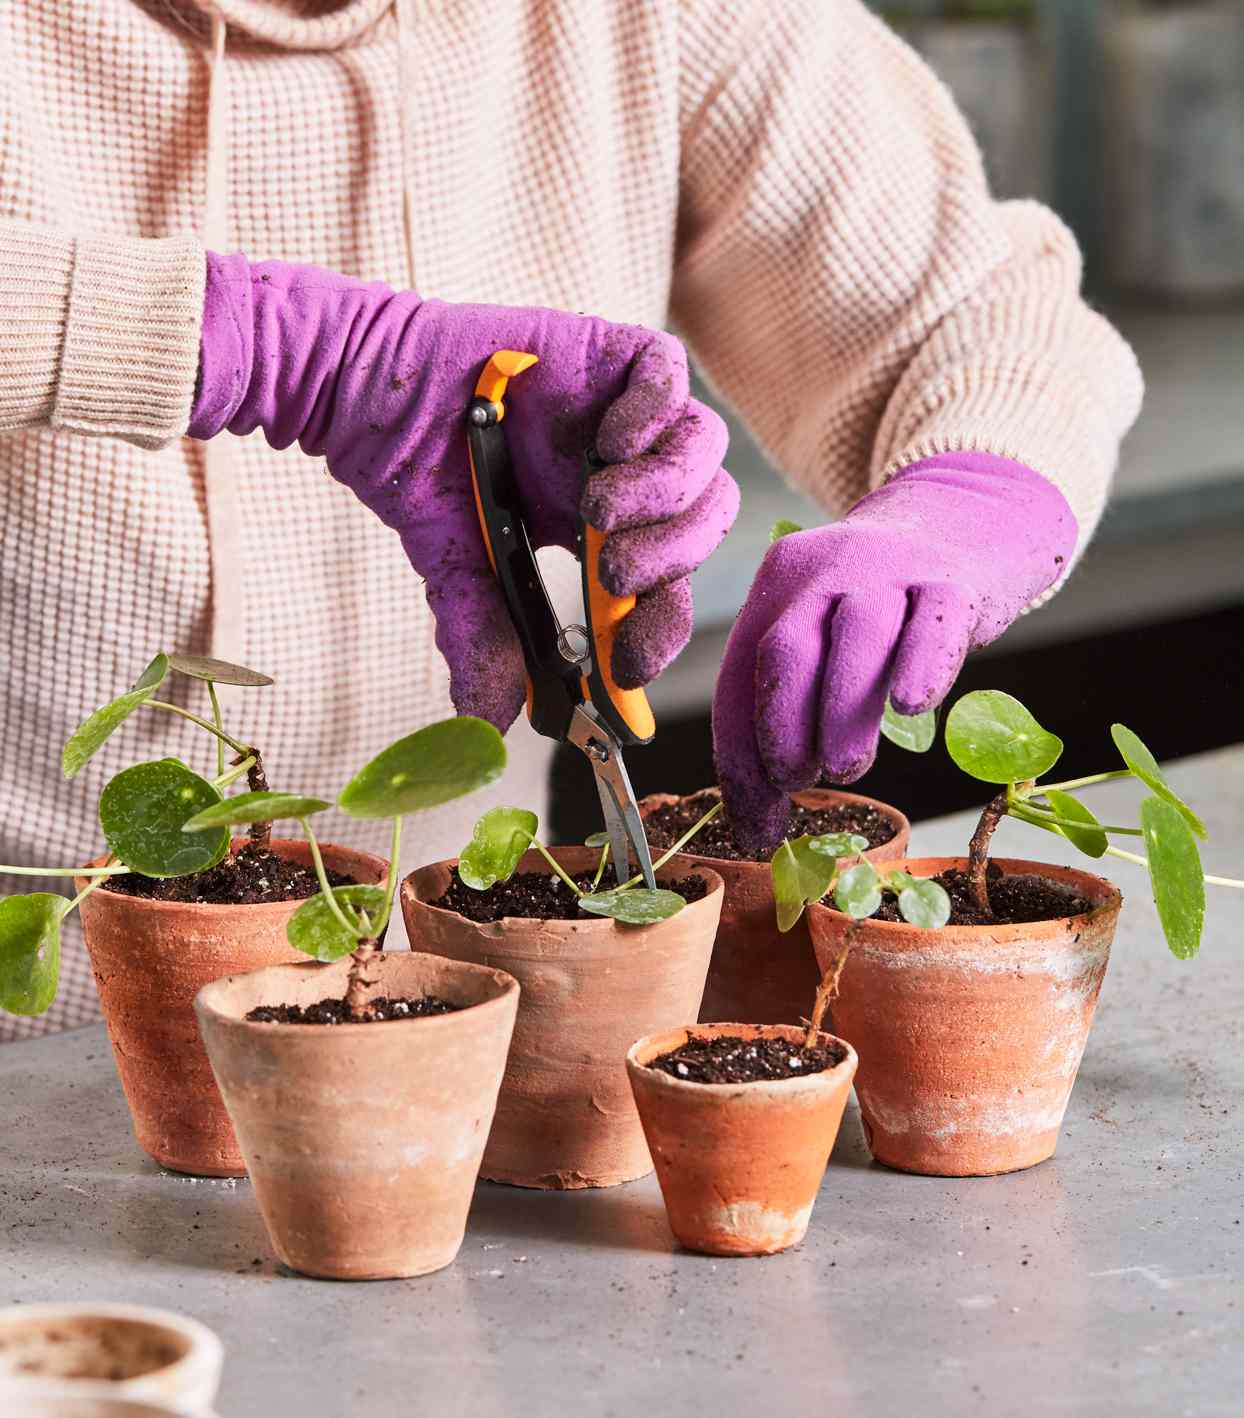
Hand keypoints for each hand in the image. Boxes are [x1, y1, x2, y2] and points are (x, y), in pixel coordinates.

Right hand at [190, 253, 735, 729]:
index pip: (671, 585)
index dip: (662, 628)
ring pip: (704, 452)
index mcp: (609, 534)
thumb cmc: (423, 481)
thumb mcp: (460, 577)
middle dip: (671, 560)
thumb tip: (488, 725)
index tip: (626, 663)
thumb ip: (486, 640)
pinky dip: (653, 416)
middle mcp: (631, 475)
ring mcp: (626, 414)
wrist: (370, 400)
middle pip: (706, 519)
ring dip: (666, 493)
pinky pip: (670, 378)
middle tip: (611, 573)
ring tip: (599, 509)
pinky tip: (607, 444)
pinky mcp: (612, 356)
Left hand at [712, 453, 1077, 852]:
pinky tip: (911, 704)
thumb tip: (758, 829)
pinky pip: (934, 623)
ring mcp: (891, 568)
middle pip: (787, 649)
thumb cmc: (882, 609)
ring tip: (845, 767)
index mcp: (777, 586)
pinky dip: (921, 665)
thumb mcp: (825, 640)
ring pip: (857, 637)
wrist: (966, 524)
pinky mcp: (954, 581)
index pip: (740, 675)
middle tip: (795, 782)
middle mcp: (825, 569)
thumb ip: (788, 719)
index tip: (754, 821)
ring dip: (842, 712)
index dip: (740, 753)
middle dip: (781, 725)